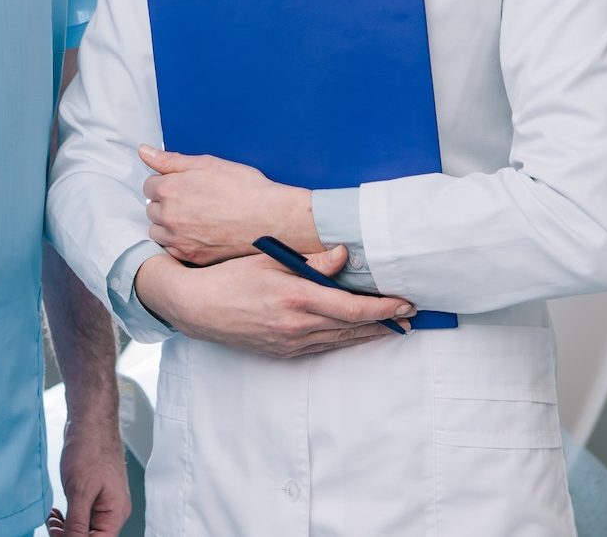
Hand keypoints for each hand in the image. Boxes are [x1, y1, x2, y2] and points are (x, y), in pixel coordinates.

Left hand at [52, 403, 131, 536]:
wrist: (90, 419)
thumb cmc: (91, 446)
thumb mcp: (80, 490)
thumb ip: (77, 524)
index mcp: (115, 513)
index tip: (57, 535)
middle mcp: (113, 510)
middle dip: (68, 536)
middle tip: (51, 527)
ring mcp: (104, 502)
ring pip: (84, 529)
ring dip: (66, 528)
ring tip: (51, 519)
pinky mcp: (94, 494)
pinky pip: (82, 515)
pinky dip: (68, 518)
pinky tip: (56, 513)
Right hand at [133, 245, 413, 358]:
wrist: (196, 308)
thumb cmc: (229, 276)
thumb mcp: (268, 259)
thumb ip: (309, 260)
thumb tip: (343, 256)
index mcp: (295, 298)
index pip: (351, 308)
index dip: (383, 308)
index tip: (404, 302)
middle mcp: (297, 326)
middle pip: (353, 328)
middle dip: (385, 321)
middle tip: (410, 314)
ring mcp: (290, 343)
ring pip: (340, 340)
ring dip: (369, 333)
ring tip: (393, 324)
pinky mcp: (283, 351)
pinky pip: (323, 346)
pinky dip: (345, 339)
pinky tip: (355, 333)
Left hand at [139, 146, 319, 263]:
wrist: (269, 219)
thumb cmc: (243, 187)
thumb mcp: (207, 164)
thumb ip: (170, 160)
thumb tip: (143, 151)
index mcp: (170, 189)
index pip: (149, 185)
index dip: (167, 183)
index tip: (184, 185)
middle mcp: (168, 216)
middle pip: (151, 208)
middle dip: (166, 203)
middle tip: (193, 200)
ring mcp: (178, 240)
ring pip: (158, 231)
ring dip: (168, 224)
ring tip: (194, 218)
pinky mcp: (190, 257)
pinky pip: (171, 249)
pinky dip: (179, 242)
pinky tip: (199, 234)